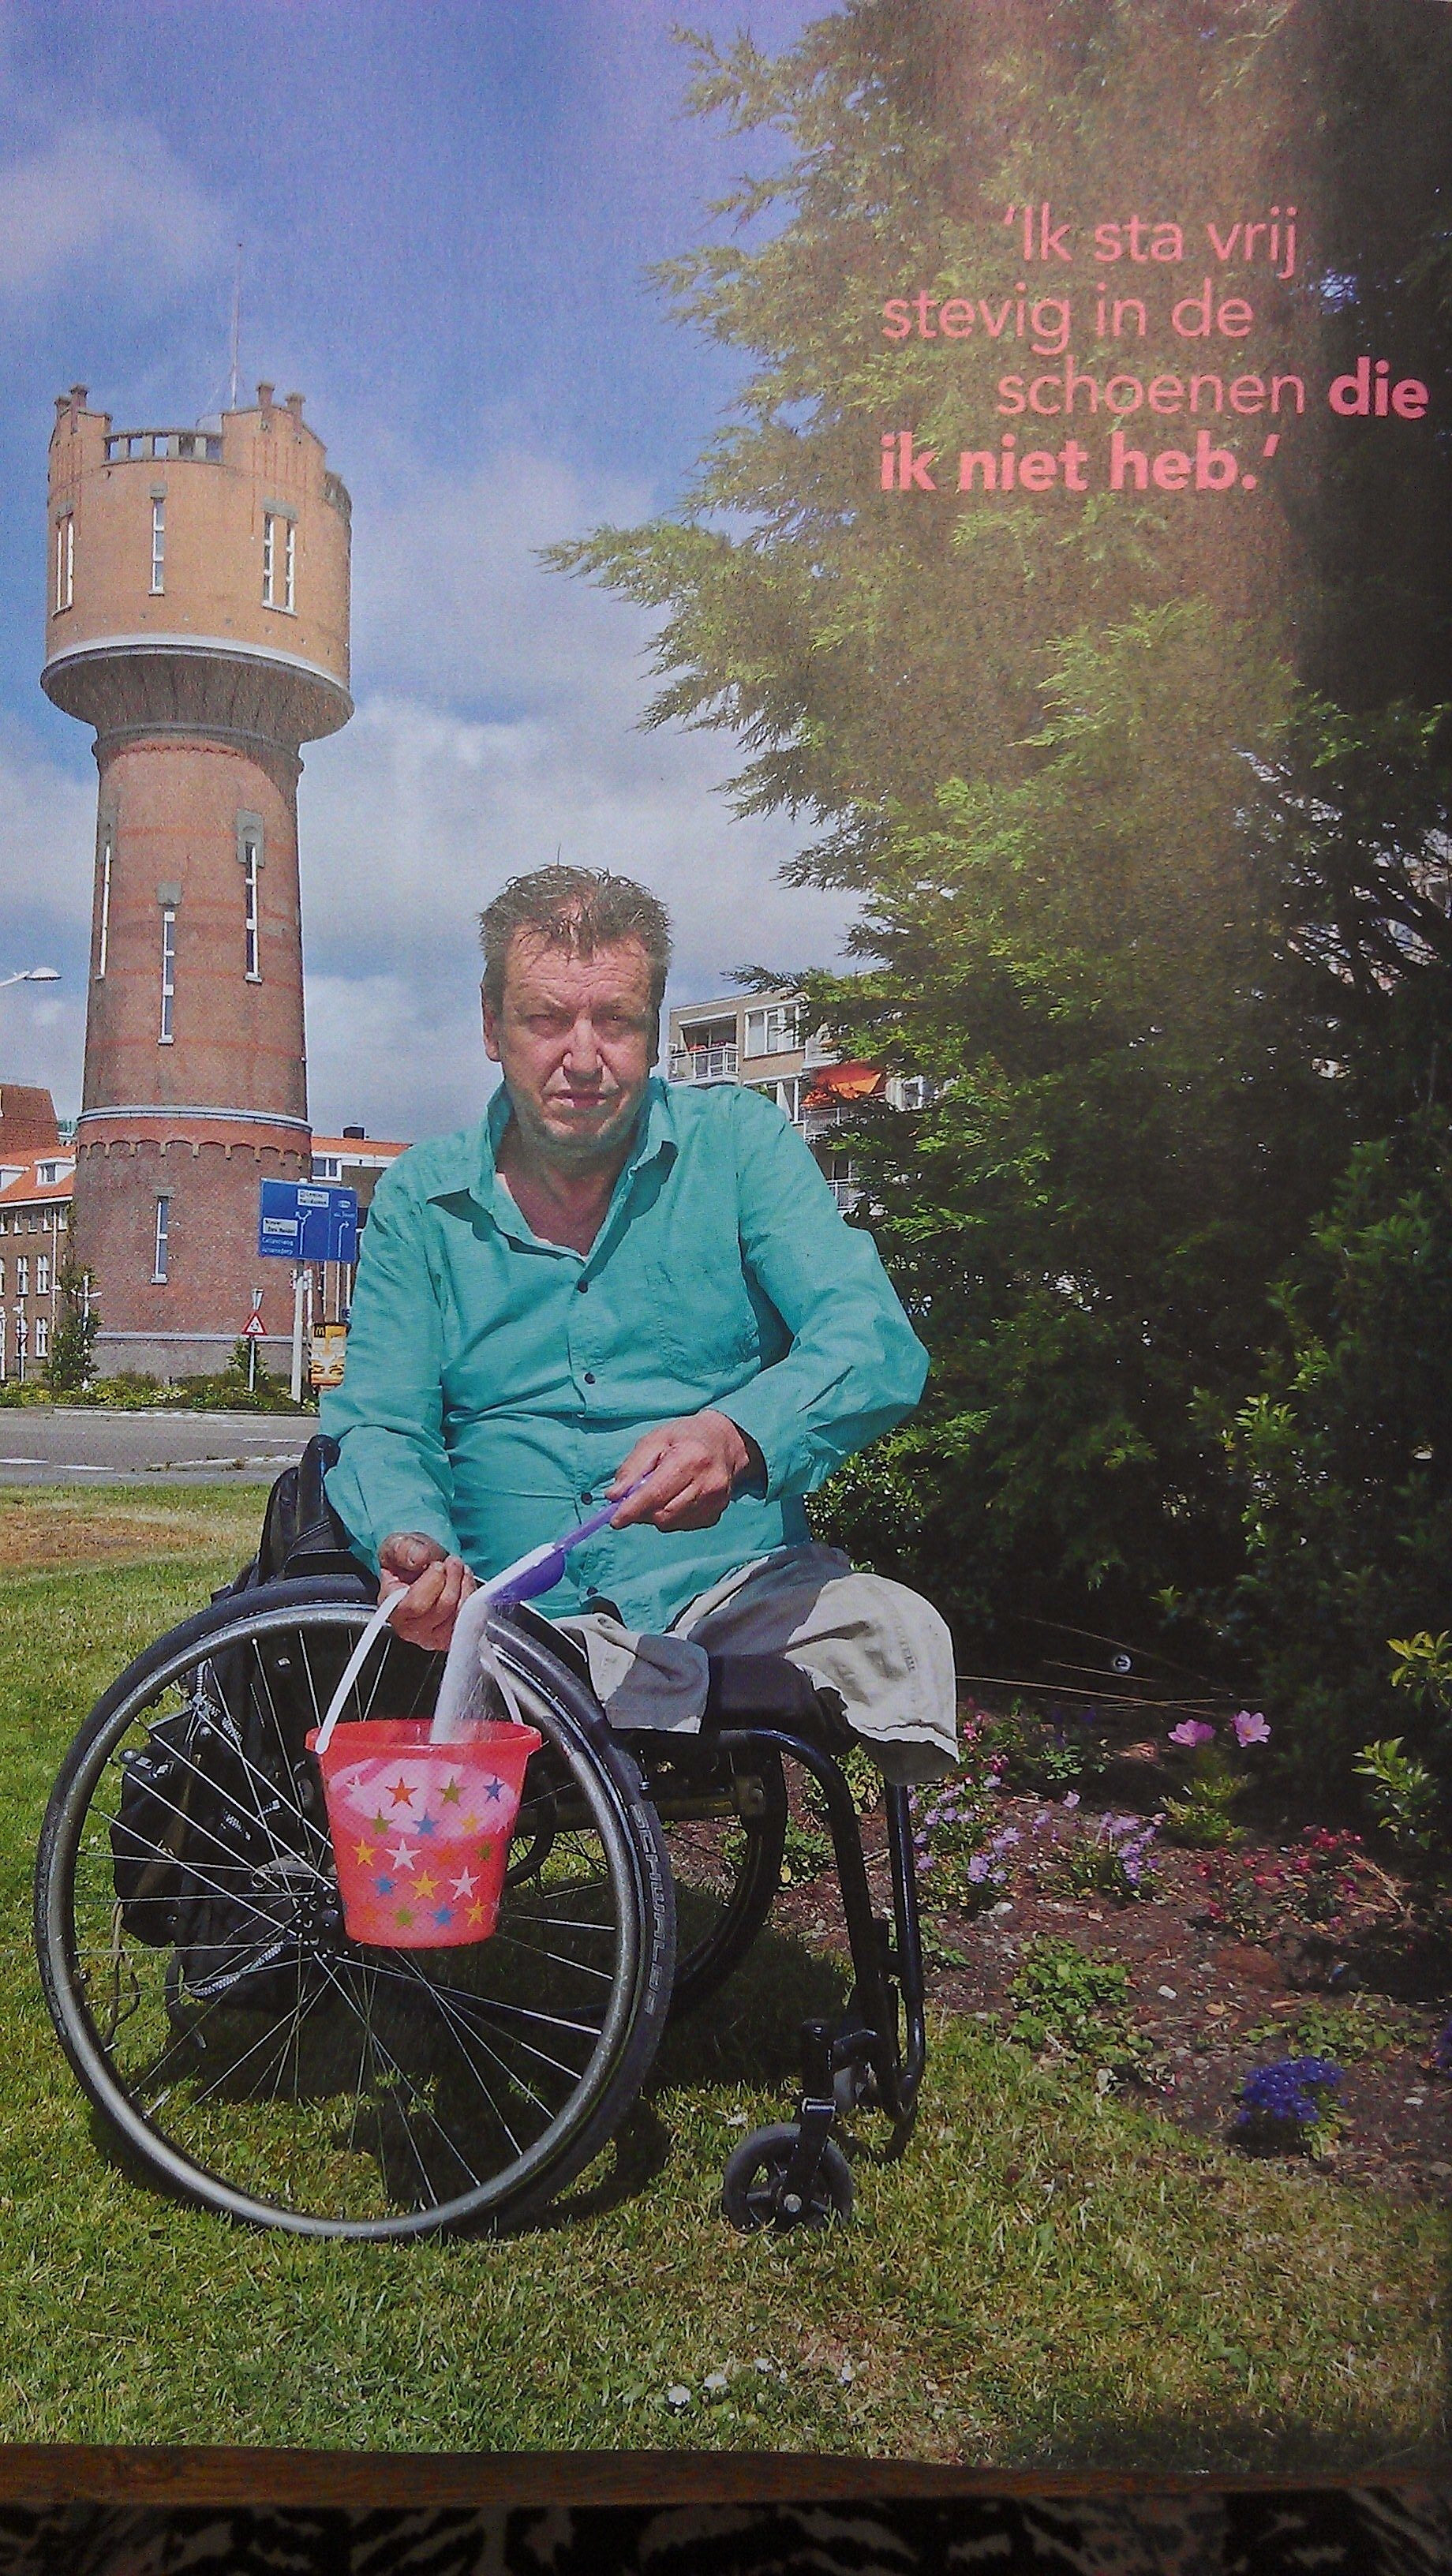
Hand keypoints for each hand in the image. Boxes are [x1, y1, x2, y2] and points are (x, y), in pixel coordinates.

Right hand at [378, 1532, 477, 1650]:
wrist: (421, 1570)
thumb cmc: (407, 1562)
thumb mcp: (397, 1546)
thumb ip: (404, 1550)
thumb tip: (419, 1558)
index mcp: (391, 1610)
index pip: (415, 1604)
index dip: (433, 1581)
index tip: (438, 1564)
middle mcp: (410, 1630)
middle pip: (443, 1606)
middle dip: (452, 1578)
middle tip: (452, 1561)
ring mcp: (433, 1637)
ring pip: (460, 1611)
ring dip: (464, 1584)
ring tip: (458, 1569)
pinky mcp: (452, 1637)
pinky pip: (472, 1618)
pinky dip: (472, 1596)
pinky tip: (464, 1582)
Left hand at [606, 1412, 754, 1533]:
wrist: (725, 1441)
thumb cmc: (685, 1438)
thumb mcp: (654, 1440)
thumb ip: (632, 1468)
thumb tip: (614, 1496)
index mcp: (690, 1458)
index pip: (656, 1493)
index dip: (632, 1509)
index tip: (615, 1520)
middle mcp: (707, 1483)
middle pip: (663, 1513)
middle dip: (642, 1512)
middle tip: (634, 1500)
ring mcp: (715, 1501)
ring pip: (671, 1523)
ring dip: (656, 1514)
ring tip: (658, 1493)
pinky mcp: (716, 1513)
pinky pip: (683, 1525)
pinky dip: (671, 1517)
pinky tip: (674, 1498)